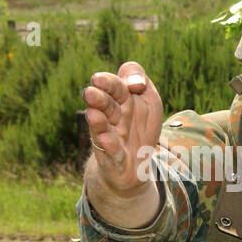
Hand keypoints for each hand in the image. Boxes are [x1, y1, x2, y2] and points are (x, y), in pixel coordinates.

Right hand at [82, 61, 163, 193]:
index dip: (124, 80)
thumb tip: (135, 82)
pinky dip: (108, 144)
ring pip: (101, 126)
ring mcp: (110, 134)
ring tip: (92, 114)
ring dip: (98, 121)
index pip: (118, 83)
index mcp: (121, 98)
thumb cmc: (140, 126)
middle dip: (99, 98)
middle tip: (91, 91)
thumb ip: (144, 84)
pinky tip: (106, 139)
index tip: (136, 85)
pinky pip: (110, 150)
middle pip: (105, 103)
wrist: (134, 162)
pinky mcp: (111, 155)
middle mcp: (112, 114)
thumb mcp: (150, 101)